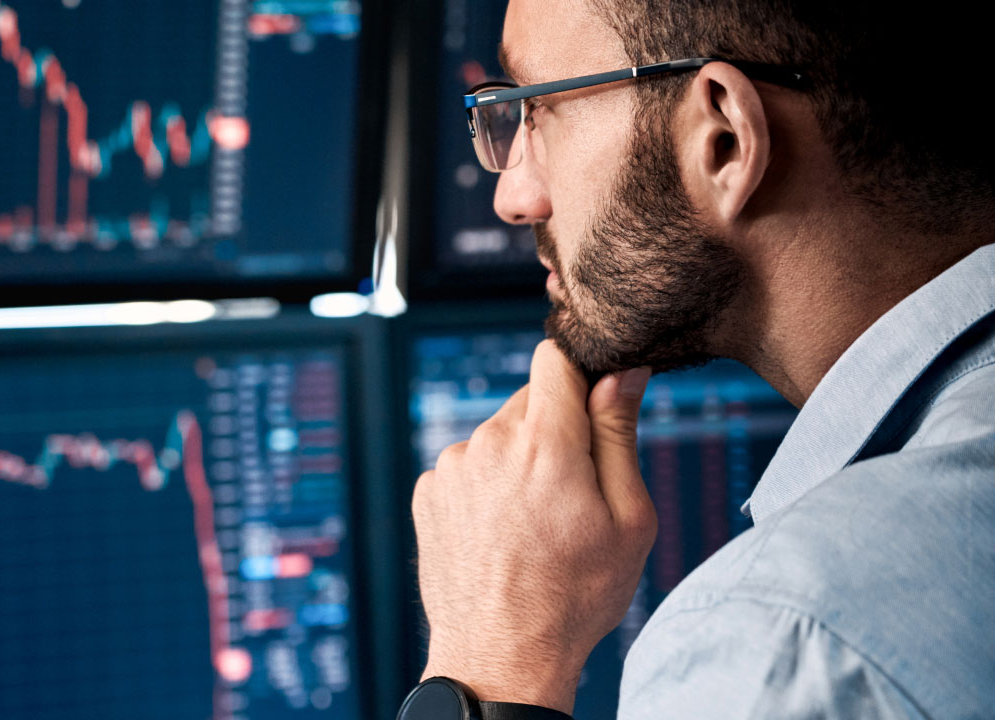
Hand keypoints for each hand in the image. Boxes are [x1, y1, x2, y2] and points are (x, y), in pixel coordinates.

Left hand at [412, 340, 656, 714]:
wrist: (500, 655)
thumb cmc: (574, 595)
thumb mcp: (627, 518)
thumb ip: (620, 434)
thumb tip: (621, 372)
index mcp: (546, 443)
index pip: (556, 359)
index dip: (579, 372)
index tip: (593, 401)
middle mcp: (489, 442)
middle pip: (529, 401)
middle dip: (555, 430)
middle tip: (571, 491)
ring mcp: (451, 467)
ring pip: (497, 435)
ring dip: (517, 459)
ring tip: (533, 522)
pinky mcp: (428, 491)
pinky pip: (467, 466)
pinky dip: (485, 485)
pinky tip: (500, 532)